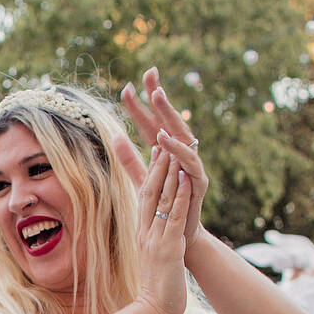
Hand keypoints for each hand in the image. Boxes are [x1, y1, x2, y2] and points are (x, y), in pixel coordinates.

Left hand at [117, 67, 208, 243]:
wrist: (180, 234)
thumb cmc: (164, 206)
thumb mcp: (143, 180)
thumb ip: (130, 160)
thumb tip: (114, 137)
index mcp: (167, 152)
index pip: (152, 123)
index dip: (141, 106)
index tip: (126, 87)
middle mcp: (181, 154)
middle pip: (171, 121)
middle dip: (161, 100)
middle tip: (151, 79)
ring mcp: (192, 166)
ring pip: (183, 136)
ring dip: (169, 118)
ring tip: (157, 101)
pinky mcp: (199, 181)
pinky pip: (189, 162)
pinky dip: (178, 150)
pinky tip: (165, 140)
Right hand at [129, 130, 194, 313]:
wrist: (154, 309)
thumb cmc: (156, 287)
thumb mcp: (151, 257)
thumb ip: (152, 240)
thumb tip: (154, 230)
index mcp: (141, 233)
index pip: (144, 196)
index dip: (149, 172)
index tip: (155, 152)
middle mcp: (145, 231)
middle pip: (149, 192)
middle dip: (157, 165)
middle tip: (162, 140)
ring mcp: (156, 238)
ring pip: (162, 200)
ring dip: (169, 173)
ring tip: (175, 151)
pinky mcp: (169, 247)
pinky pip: (175, 216)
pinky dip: (181, 196)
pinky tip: (187, 179)